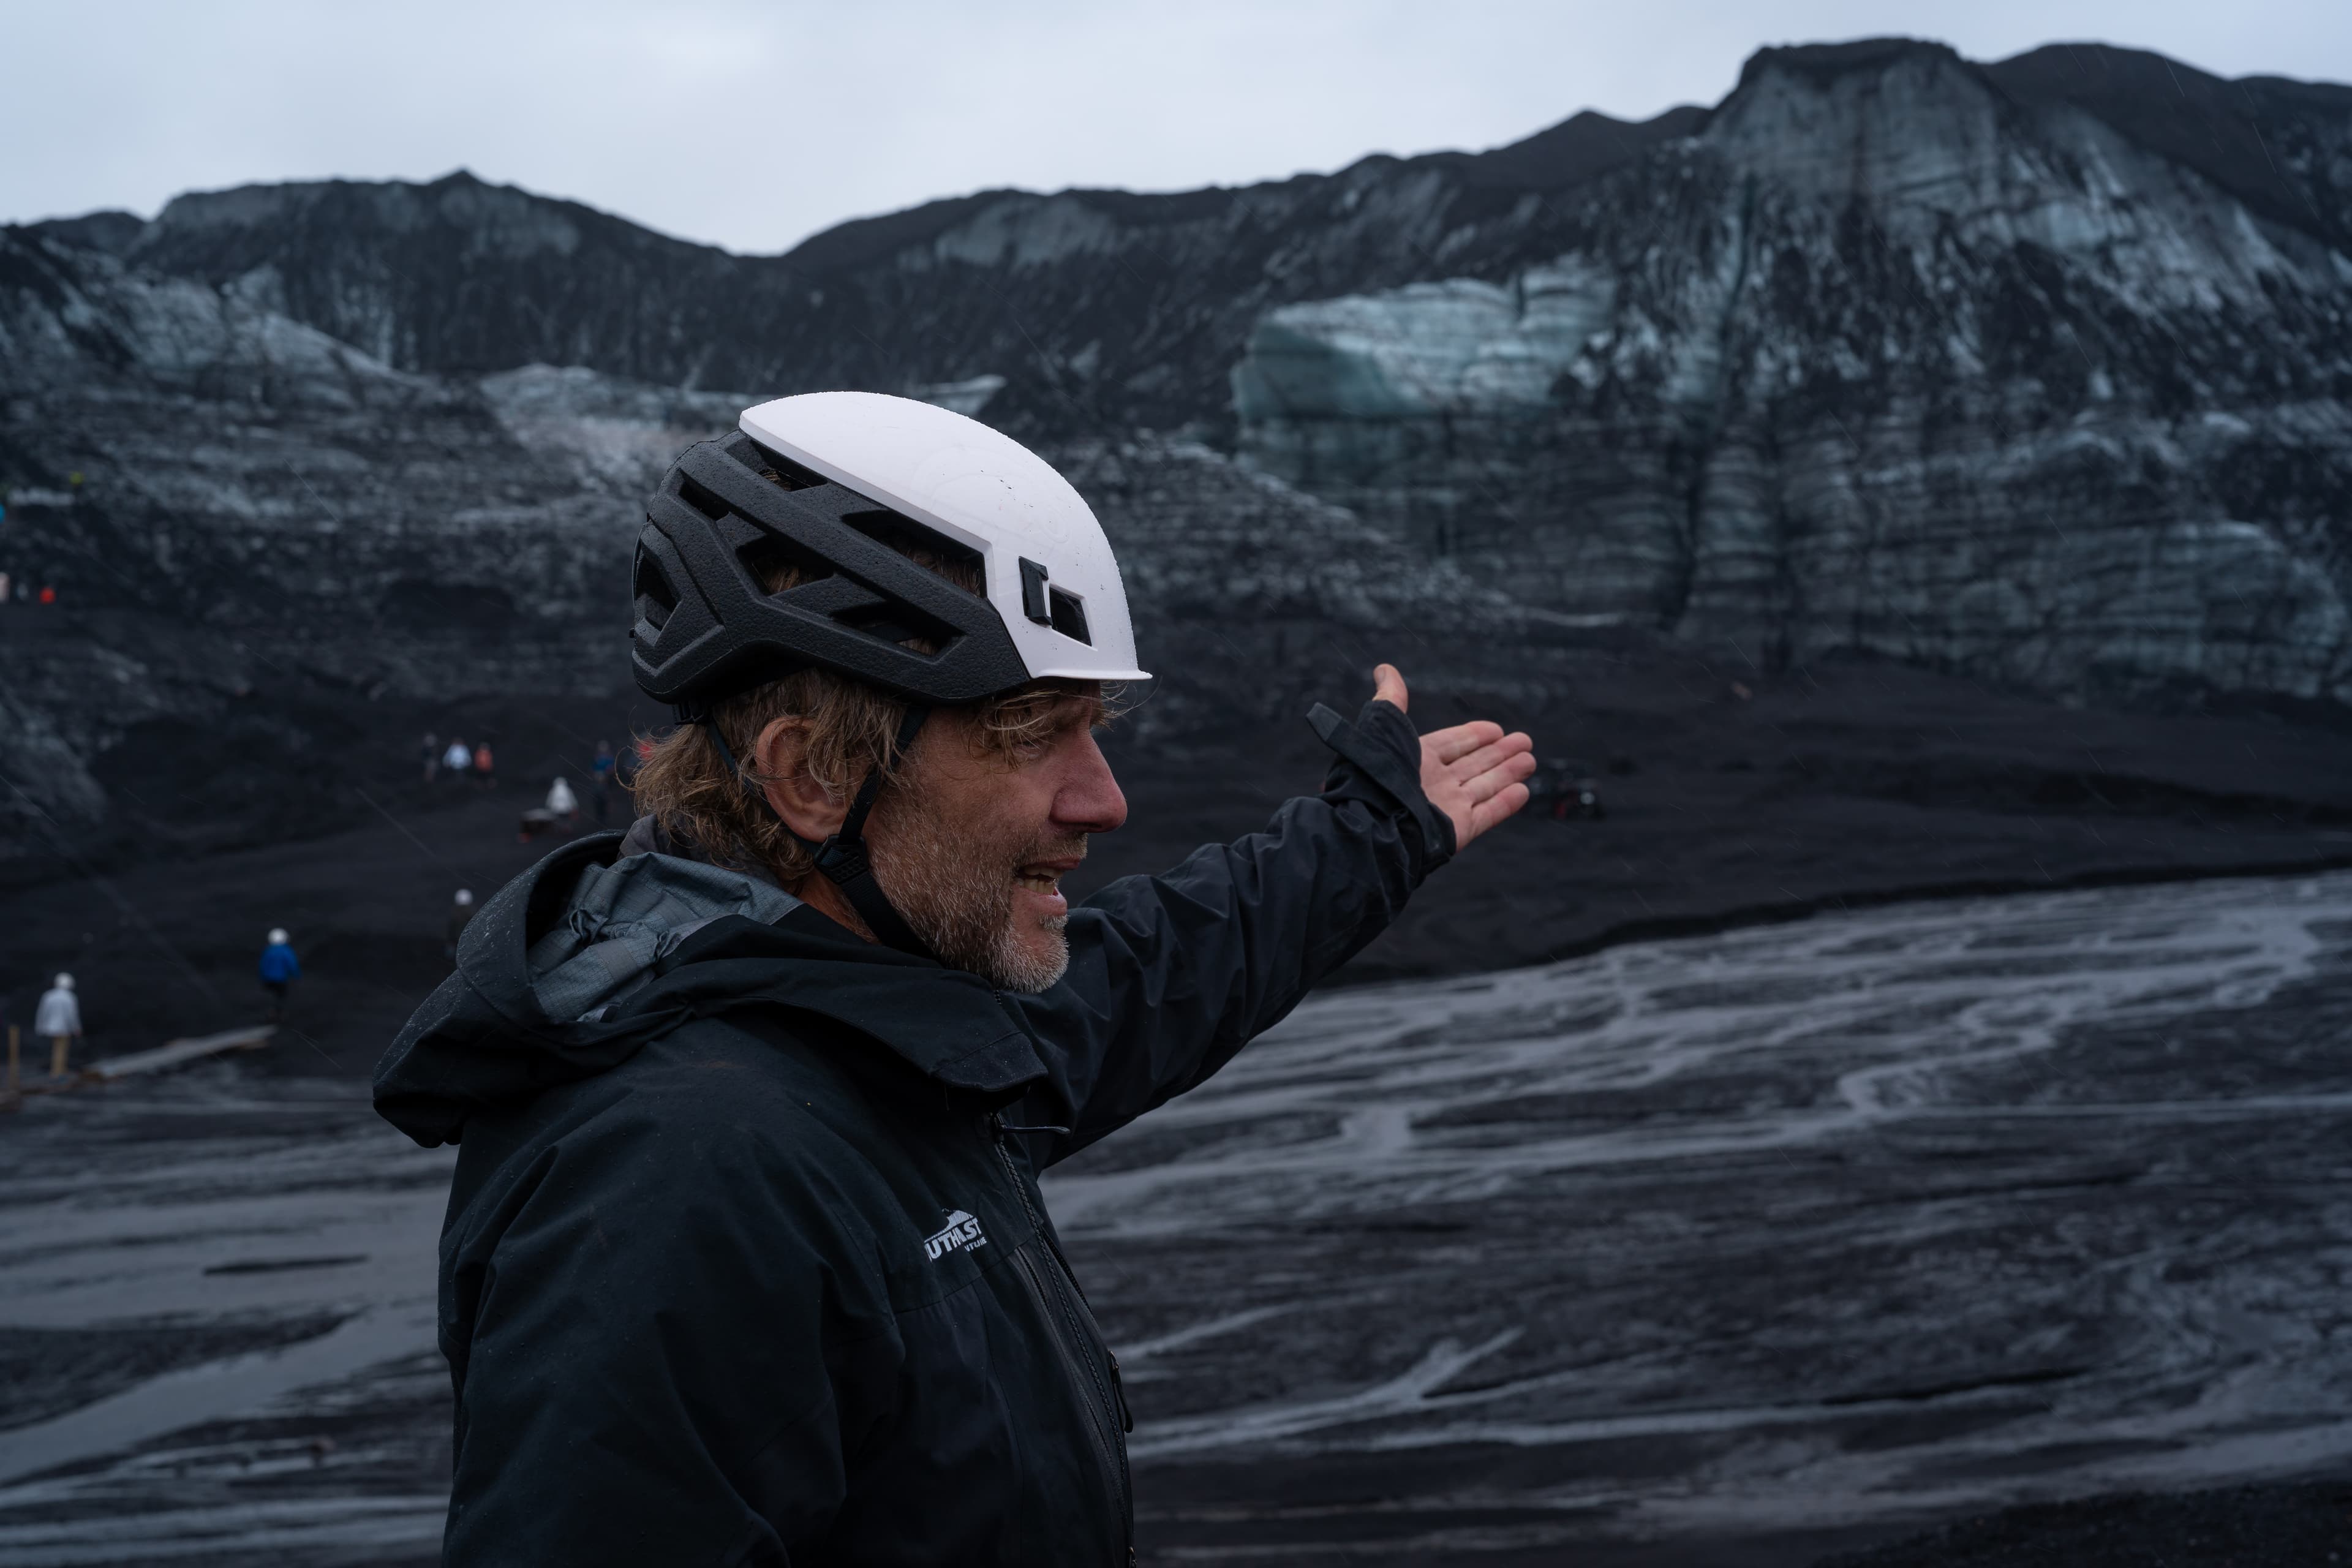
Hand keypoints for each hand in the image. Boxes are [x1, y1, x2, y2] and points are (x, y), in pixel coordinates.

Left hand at [1370, 664, 1535, 849]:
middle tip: (1524, 741)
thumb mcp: (1384, 726)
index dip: (1473, 736)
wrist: (1376, 823)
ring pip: (1485, 786)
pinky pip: (1488, 813)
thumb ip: (1391, 699)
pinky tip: (1522, 790)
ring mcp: (1448, 807)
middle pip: (1474, 764)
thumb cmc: (1378, 773)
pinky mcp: (1459, 830)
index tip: (1496, 729)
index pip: (1451, 744)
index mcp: (1415, 760)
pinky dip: (1506, 802)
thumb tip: (1385, 669)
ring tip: (1530, 760)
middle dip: (1499, 753)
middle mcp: (1433, 783)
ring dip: (1509, 772)